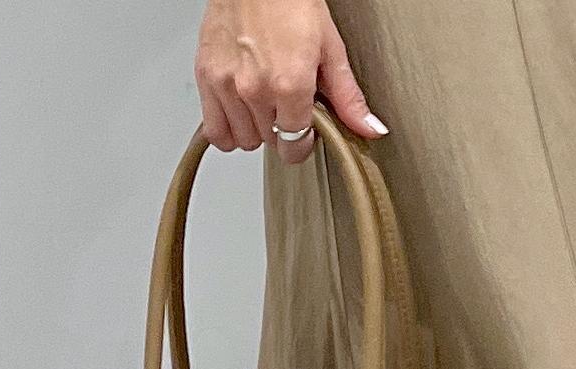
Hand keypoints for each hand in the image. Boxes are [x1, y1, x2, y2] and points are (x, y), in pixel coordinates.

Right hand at [195, 0, 387, 161]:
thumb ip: (347, 96)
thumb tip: (369, 128)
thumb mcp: (330, 47)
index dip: (302, 143)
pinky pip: (214, 130)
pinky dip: (226, 129)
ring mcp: (227, 85)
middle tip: (284, 103)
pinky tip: (239, 113)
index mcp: (289, 84)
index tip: (304, 133)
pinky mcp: (206, 77)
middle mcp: (255, 89)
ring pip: (243, 140)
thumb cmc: (289, 2)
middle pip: (270, 142)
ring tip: (263, 104)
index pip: (294, 146)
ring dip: (254, 129)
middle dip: (280, 129)